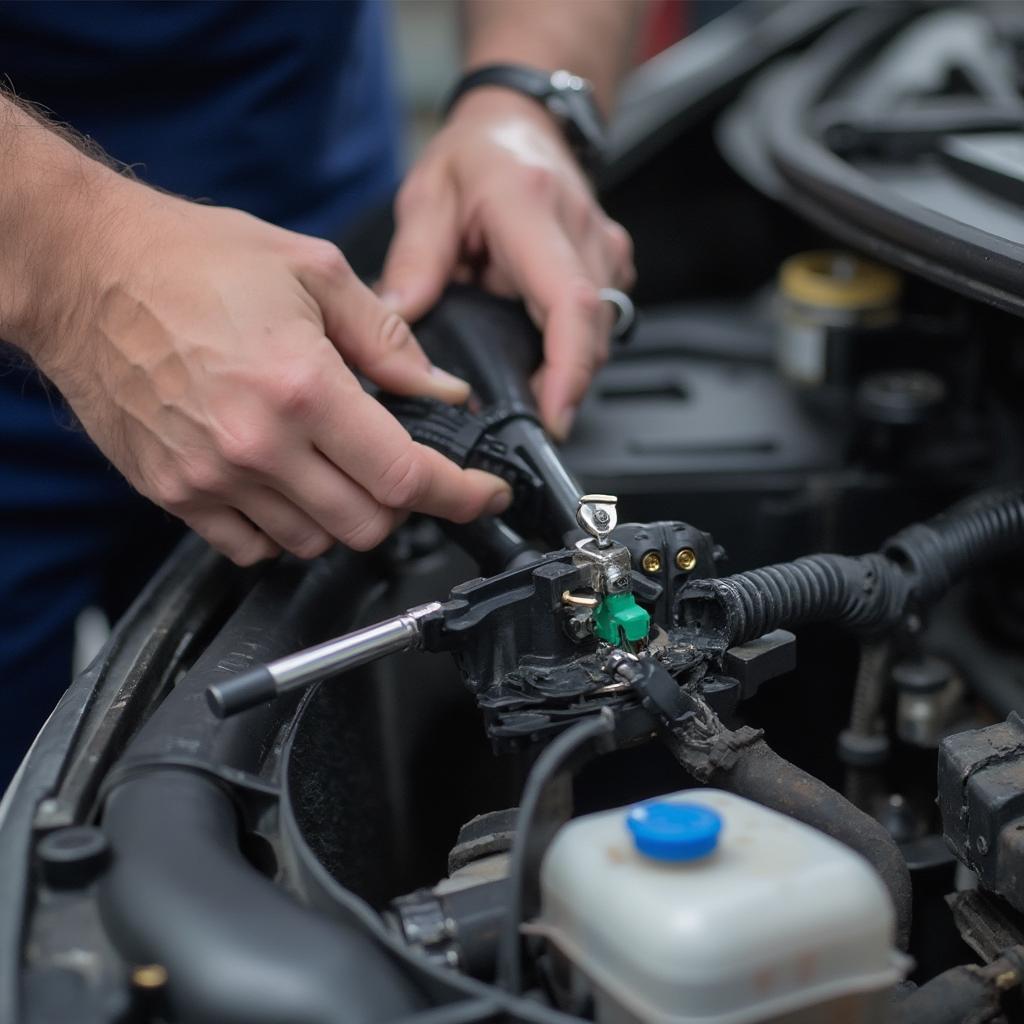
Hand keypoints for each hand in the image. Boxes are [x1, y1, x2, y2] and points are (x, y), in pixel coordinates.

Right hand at [24, 188, 511, 564]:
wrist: (84, 271)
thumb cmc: (192, 261)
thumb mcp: (313, 272)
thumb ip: (389, 341)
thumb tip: (442, 391)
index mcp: (302, 386)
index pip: (405, 475)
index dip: (460, 496)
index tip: (484, 497)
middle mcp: (256, 444)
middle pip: (366, 525)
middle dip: (400, 504)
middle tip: (394, 464)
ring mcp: (210, 477)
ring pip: (313, 543)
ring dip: (341, 515)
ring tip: (329, 464)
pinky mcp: (173, 492)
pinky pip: (252, 548)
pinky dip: (283, 529)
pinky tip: (281, 483)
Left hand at [379, 88, 634, 440]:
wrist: (521, 120)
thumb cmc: (475, 155)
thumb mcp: (428, 198)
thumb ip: (414, 262)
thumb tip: (399, 322)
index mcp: (532, 210)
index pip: (568, 304)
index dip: (567, 370)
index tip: (552, 418)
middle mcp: (581, 230)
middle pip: (592, 334)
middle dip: (562, 388)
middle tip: (518, 422)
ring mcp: (605, 249)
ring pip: (602, 336)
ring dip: (567, 372)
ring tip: (523, 390)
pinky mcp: (611, 265)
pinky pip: (602, 326)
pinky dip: (573, 352)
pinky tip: (540, 359)